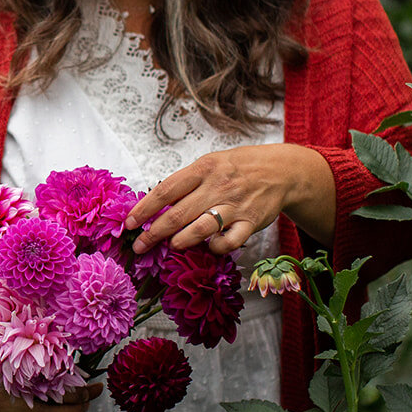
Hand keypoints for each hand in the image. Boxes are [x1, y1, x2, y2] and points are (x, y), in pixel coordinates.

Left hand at [124, 143, 334, 254]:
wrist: (282, 170)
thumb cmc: (238, 168)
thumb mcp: (211, 164)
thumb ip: (186, 183)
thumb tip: (155, 206)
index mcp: (203, 169)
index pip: (165, 190)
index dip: (144, 209)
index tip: (128, 224)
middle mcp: (217, 186)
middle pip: (178, 213)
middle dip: (154, 233)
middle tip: (139, 246)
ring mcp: (235, 205)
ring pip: (200, 228)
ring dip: (181, 241)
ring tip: (171, 246)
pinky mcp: (251, 222)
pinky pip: (229, 241)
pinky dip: (215, 248)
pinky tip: (207, 247)